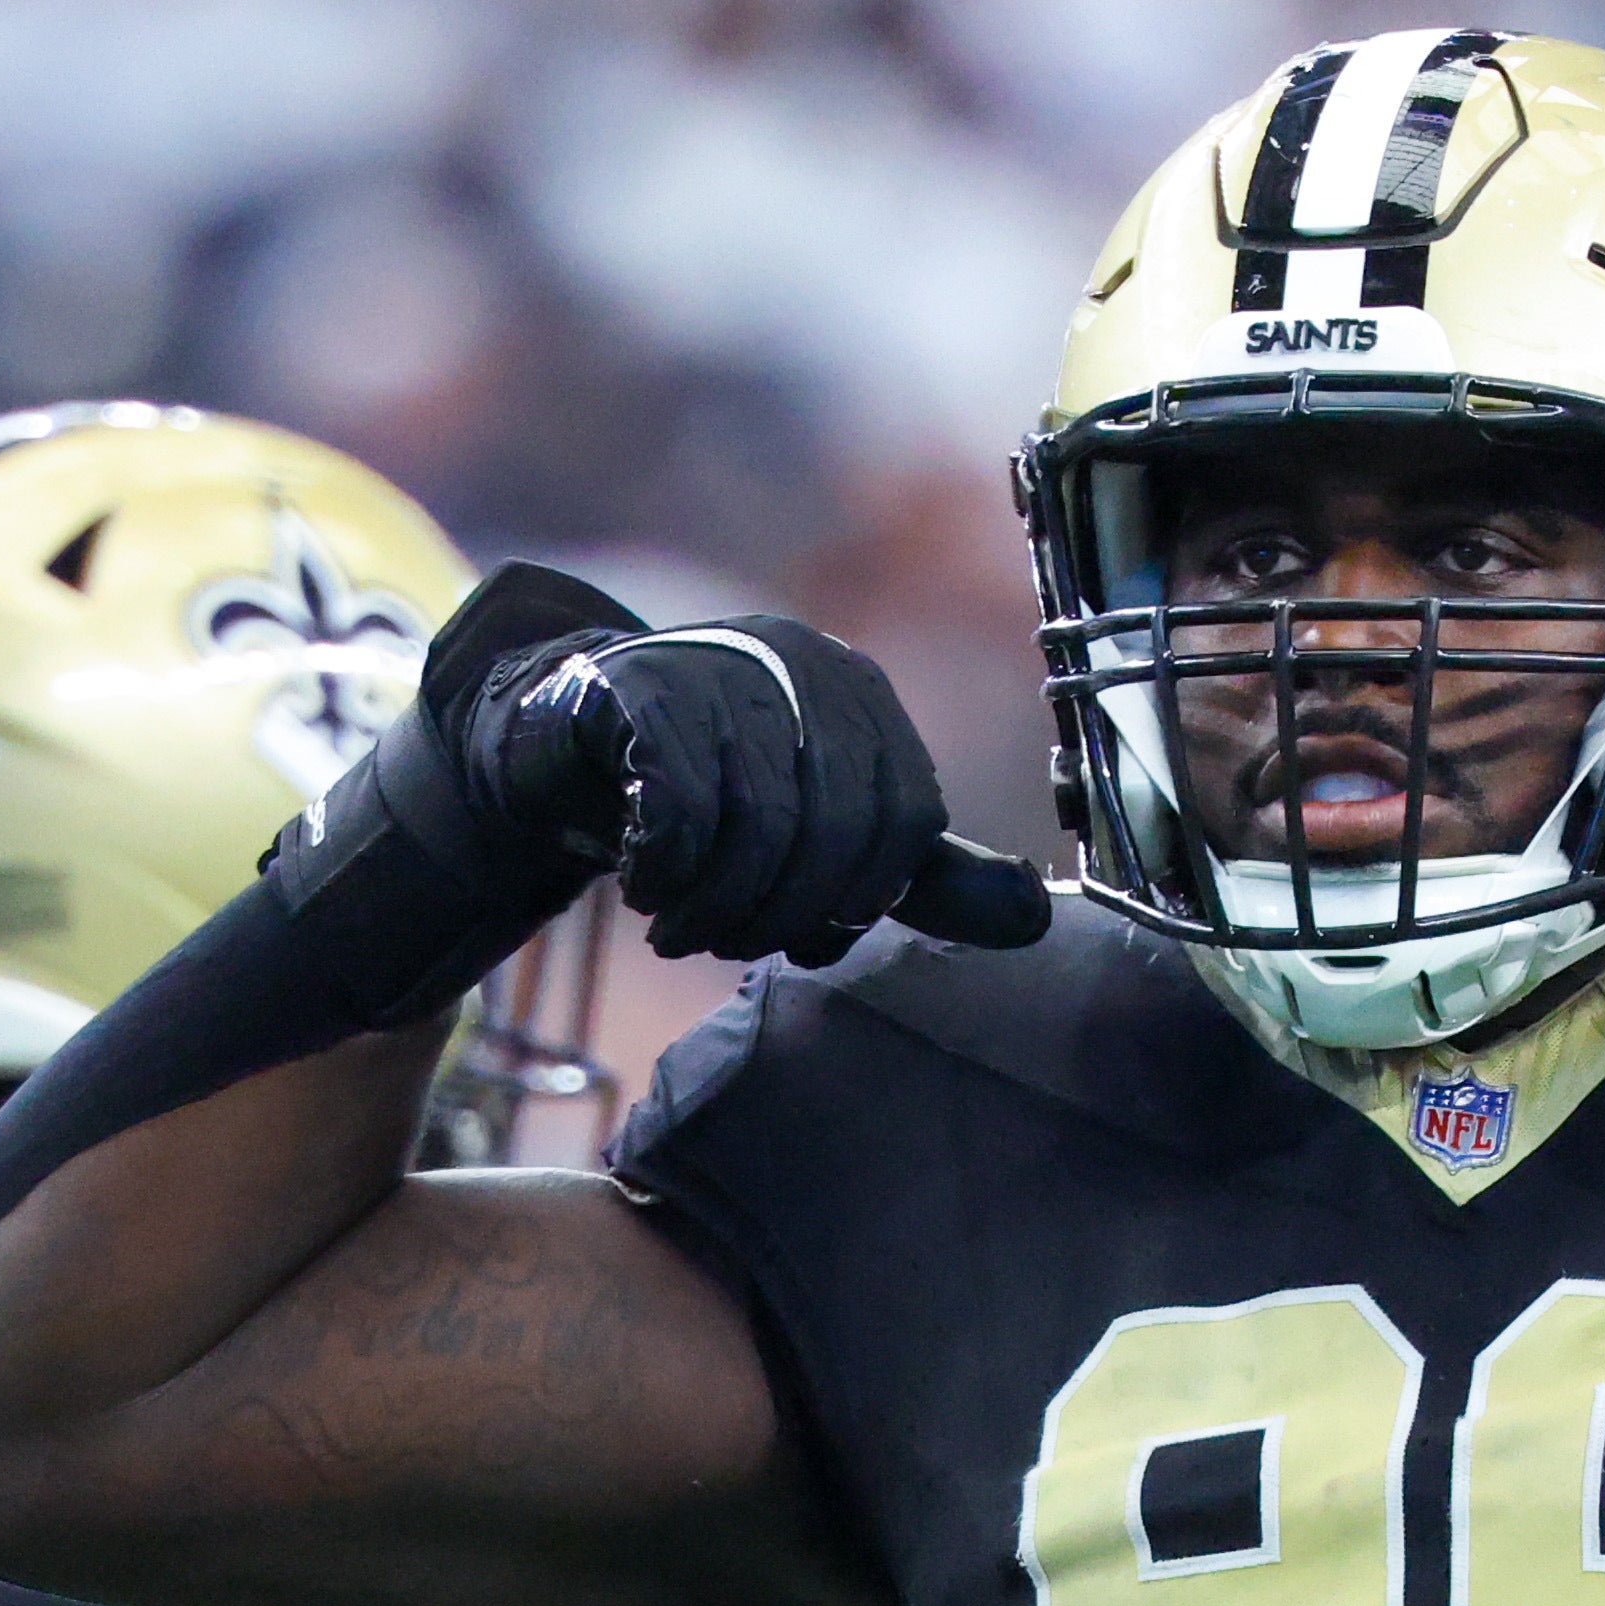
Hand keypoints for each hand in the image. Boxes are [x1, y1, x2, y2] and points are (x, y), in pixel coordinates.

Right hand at [440, 569, 1052, 966]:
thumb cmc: (714, 789)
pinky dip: (663, 872)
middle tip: (730, 942)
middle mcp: (798, 663)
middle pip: (834, 830)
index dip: (862, 897)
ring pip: (757, 827)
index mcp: (858, 693)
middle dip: (783, 915)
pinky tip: (644, 883)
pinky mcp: (639, 689)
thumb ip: (920, 874)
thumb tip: (1034, 917)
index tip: (812, 934)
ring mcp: (719, 664)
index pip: (906, 819)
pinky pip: (679, 809)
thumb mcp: (827, 829)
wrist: (570, 736)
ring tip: (683, 927)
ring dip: (717, 908)